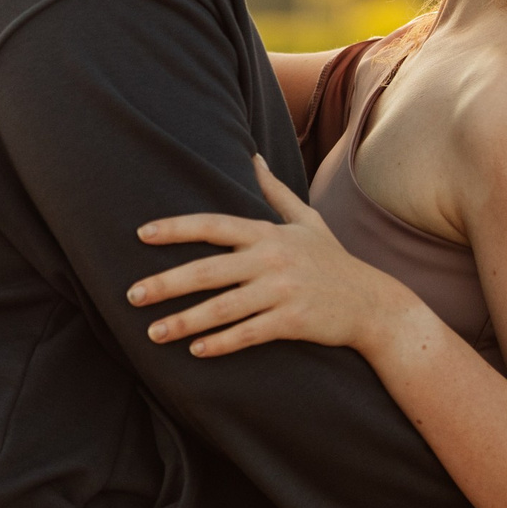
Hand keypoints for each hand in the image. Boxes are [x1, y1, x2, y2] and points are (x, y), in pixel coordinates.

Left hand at [128, 156, 427, 356]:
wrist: (374, 304)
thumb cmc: (334, 262)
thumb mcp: (307, 221)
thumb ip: (275, 191)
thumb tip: (252, 156)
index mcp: (268, 234)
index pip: (212, 226)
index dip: (175, 229)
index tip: (140, 234)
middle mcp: (271, 260)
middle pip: (207, 270)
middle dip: (166, 283)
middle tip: (131, 295)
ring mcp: (282, 292)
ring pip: (223, 307)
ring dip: (185, 321)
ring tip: (153, 333)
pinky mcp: (293, 322)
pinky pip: (248, 333)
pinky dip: (221, 343)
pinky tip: (196, 351)